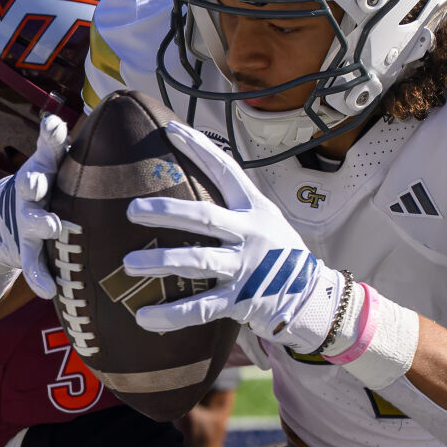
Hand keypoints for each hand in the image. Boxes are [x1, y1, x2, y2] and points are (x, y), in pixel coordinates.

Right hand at [0, 114, 67, 296]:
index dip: (51, 136)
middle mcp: (32, 193)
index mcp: (44, 169)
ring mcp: (27, 222)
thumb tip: (70, 117)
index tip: (55, 125)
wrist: (8, 222)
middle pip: (32, 185)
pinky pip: (34, 265)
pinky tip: (48, 290)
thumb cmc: (49, 187)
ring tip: (53, 227)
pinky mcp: (27, 250)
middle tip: (37, 182)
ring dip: (42, 224)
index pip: (48, 148)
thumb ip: (59, 144)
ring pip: (34, 223)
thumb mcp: (54, 164)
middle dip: (34, 183)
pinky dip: (40, 278)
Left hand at [123, 121, 343, 350]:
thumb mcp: (268, 225)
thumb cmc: (283, 259)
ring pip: (198, 261)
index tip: (169, 129)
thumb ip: (237, 212)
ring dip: (161, 261)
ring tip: (129, 263)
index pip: (225, 170)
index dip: (198, 148)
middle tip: (131, 210)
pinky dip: (172, 313)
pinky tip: (144, 316)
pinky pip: (202, 307)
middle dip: (166, 212)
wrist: (316, 299)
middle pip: (204, 217)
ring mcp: (247, 268)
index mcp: (256, 210)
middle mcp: (251, 234)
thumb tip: (194, 198)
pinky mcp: (243, 300)